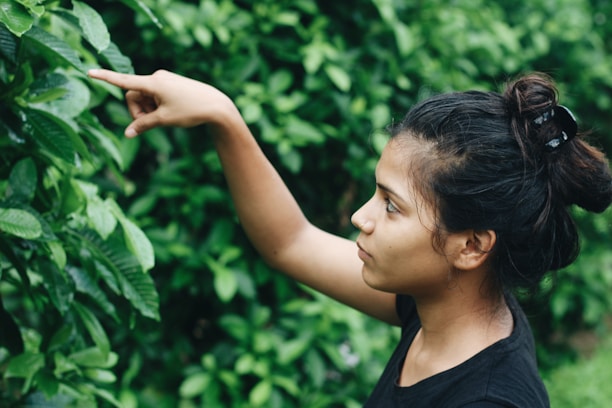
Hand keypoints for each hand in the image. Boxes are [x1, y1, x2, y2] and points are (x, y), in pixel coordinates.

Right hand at [88, 69, 235, 136]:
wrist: (216, 105)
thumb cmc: (191, 111)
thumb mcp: (165, 120)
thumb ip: (144, 125)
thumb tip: (127, 134)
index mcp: (153, 83)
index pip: (124, 81)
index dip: (105, 78)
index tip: (89, 72)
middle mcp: (157, 77)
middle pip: (133, 95)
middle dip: (137, 111)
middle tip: (151, 123)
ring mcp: (164, 80)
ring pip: (144, 97)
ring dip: (148, 109)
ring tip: (165, 117)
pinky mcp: (170, 84)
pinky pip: (155, 96)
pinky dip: (157, 106)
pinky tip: (171, 112)